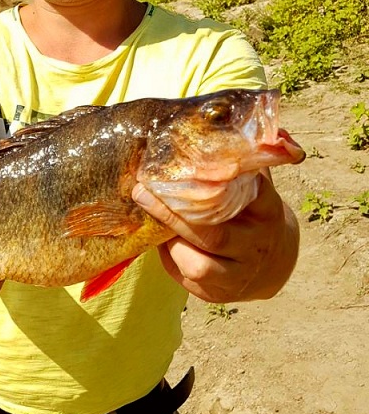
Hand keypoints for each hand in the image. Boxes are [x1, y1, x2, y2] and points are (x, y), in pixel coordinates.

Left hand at [132, 172, 299, 302]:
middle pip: (212, 232)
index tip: (182, 164)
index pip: (244, 193)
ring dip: (171, 243)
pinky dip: (170, 261)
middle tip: (142, 192)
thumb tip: (230, 119)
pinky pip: (187, 279)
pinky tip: (163, 244)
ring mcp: (240, 272)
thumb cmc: (249, 212)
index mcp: (267, 210)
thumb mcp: (254, 185)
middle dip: (172, 214)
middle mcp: (256, 243)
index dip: (214, 180)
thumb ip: (242, 158)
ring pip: (198, 263)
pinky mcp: (220, 294)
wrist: (270, 264)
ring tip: (154, 222)